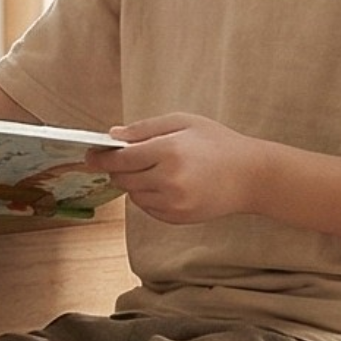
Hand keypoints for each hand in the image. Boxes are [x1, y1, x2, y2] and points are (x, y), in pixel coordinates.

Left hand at [103, 111, 265, 222]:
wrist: (250, 176)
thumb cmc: (217, 143)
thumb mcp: (183, 123)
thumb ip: (145, 128)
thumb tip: (113, 135)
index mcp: (169, 151)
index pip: (121, 158)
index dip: (102, 157)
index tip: (90, 155)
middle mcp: (169, 180)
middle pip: (123, 178)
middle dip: (117, 169)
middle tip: (124, 159)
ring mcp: (173, 202)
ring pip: (133, 195)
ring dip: (134, 183)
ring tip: (155, 169)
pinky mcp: (177, 218)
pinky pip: (147, 208)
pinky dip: (148, 196)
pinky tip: (167, 184)